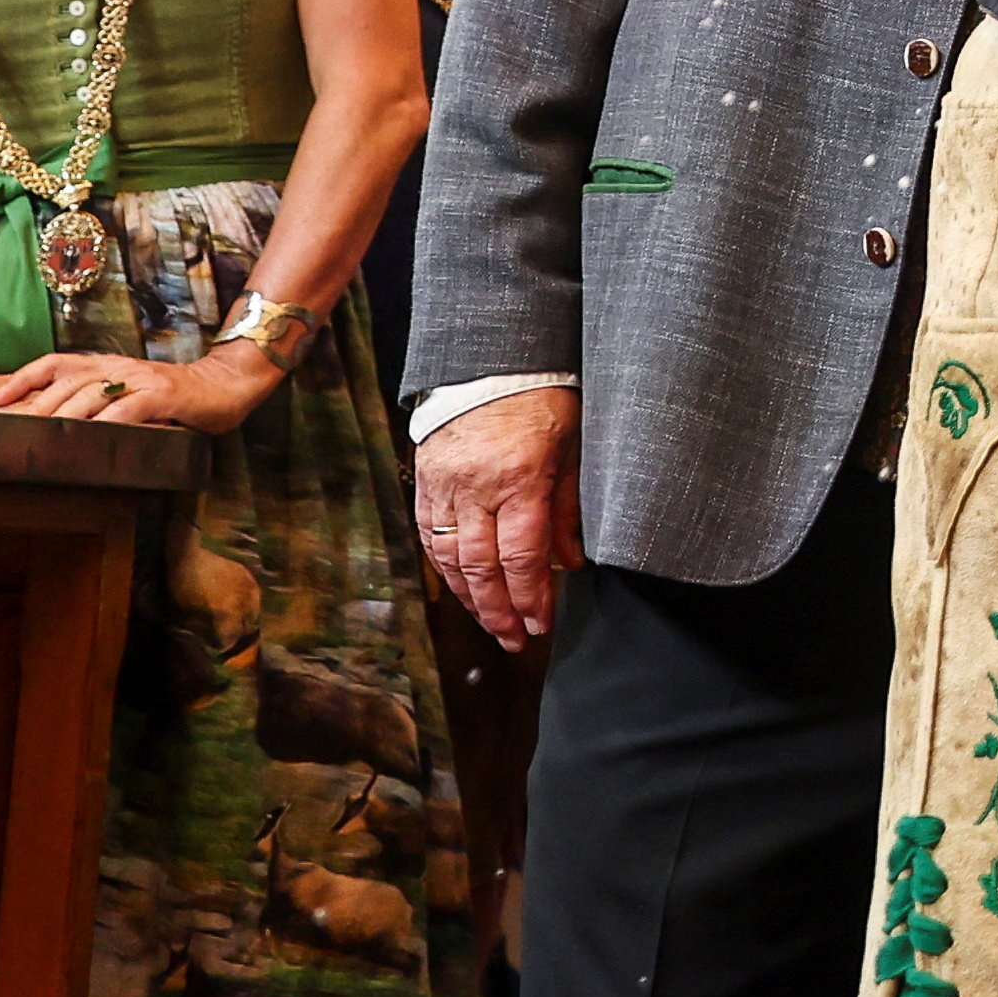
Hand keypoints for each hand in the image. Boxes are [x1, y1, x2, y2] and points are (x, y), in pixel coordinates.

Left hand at [0, 344, 279, 433]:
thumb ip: (102, 403)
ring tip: (46, 436)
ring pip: (94, 394)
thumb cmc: (176, 397)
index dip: (26, 378)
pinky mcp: (164, 396)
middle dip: (39, 405)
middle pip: (69, 382)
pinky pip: (130, 409)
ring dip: (67, 415)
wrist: (227, 383)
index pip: (57, 364)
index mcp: (108, 365)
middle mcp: (120, 367)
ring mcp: (142, 380)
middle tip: (16, 429)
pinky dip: (110, 422)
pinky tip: (94, 436)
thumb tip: (58, 425)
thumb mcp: (132, 394)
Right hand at [418, 385, 583, 640]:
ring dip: (470, 598)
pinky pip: (428, 535)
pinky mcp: (425, 481)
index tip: (540, 624)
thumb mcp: (572, 448)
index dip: (530, 597)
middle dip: (500, 611)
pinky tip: (460, 587)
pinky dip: (444, 568)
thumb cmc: (542, 397)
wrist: (492, 358)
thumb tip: (569, 562)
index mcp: (519, 479)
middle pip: (482, 567)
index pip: (522, 556)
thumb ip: (568, 508)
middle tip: (515, 639)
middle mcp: (476, 488)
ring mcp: (445, 486)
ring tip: (490, 623)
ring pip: (449, 558)